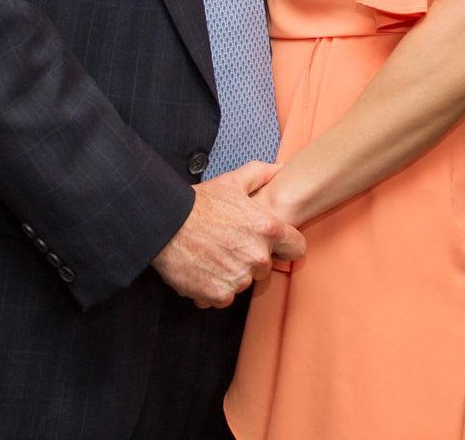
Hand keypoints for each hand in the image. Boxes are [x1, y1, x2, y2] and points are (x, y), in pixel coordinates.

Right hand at [151, 160, 305, 307]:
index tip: (272, 244)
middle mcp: (258, 257)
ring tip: (213, 255)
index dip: (285, 246)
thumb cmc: (200, 203)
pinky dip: (214, 287)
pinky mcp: (220, 295)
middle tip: (230, 245)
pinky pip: (225, 296)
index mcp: (267, 229)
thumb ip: (261, 174)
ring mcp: (240, 278)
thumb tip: (281, 167)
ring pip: (244, 282)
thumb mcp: (232, 182)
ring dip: (232, 273)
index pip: (297, 248)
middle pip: (267, 267)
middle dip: (252, 259)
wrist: (167, 224)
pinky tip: (203, 269)